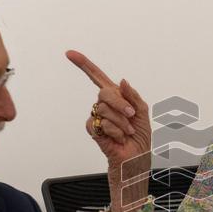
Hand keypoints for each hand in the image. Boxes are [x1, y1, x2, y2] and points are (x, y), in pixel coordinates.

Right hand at [66, 49, 151, 171]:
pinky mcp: (94, 130)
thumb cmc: (139, 137)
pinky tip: (118, 138)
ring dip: (121, 122)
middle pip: (104, 92)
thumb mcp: (142, 112)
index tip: (70, 53)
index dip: (84, 65)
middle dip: (121, 104)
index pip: (97, 77)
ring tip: (126, 132)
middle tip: (131, 116)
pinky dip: (115, 131)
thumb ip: (133, 95)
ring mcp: (98, 117)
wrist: (136, 158)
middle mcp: (105, 105)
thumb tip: (122, 81)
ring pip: (105, 109)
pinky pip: (101, 123)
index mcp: (116, 97)